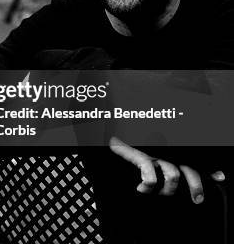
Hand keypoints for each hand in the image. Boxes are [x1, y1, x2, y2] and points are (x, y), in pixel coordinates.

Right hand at [108, 137, 224, 203]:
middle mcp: (165, 149)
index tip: (220, 177)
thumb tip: (184, 164)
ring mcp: (153, 152)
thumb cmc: (127, 136)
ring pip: (173, 175)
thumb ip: (159, 157)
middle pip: (190, 168)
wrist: (108, 128)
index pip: (194, 158)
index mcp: (170, 148)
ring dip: (167, 190)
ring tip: (160, 194)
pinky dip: (147, 186)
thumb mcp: (147, 147)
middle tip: (197, 199)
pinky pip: (149, 175)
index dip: (208, 168)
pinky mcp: (139, 154)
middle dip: (196, 186)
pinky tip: (142, 189)